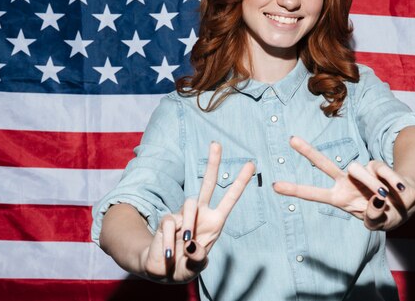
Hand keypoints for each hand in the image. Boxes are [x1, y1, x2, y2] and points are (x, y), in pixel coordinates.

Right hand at [140, 142, 255, 281]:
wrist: (163, 270)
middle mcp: (201, 214)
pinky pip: (170, 223)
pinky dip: (169, 241)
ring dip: (189, 225)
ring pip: (189, 205)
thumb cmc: (186, 265)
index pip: (230, 198)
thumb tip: (191, 244)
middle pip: (208, 183)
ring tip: (186, 243)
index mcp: (215, 222)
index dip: (240, 182)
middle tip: (216, 144)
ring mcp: (184, 215)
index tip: (251, 164)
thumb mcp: (197, 266)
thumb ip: (198, 258)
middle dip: (213, 164)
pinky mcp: (167, 220)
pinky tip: (169, 254)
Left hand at [273, 136, 414, 230]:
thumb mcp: (377, 224)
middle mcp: (346, 182)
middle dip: (308, 151)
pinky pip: (381, 169)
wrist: (405, 205)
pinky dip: (391, 180)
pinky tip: (400, 189)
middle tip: (290, 139)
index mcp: (340, 199)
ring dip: (371, 183)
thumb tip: (376, 198)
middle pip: (324, 164)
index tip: (274, 185)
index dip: (295, 190)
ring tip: (384, 197)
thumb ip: (374, 217)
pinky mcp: (376, 165)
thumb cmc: (385, 216)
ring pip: (357, 168)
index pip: (314, 194)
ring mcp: (360, 172)